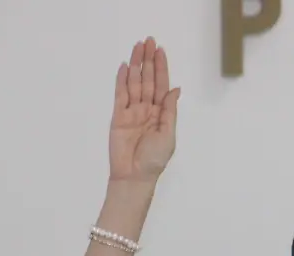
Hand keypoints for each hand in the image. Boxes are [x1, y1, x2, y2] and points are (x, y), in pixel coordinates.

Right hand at [109, 37, 180, 183]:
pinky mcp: (118, 117)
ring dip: (136, 65)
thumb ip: (169, 111)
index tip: (160, 51)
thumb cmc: (155, 159)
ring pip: (134, 83)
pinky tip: (125, 67)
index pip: (161, 85)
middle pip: (147, 80)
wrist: (135, 176)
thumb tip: (175, 89)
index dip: (162, 68)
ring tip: (137, 47)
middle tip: (148, 41)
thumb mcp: (168, 134)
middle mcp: (146, 109)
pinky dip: (122, 80)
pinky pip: (120, 95)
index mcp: (161, 113)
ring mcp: (131, 112)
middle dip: (148, 60)